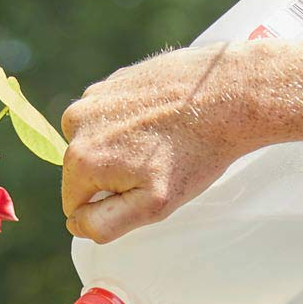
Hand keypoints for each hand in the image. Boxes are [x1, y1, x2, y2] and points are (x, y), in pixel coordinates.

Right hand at [61, 42, 263, 242]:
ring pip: (99, 141)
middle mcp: (76, 122)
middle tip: (159, 166)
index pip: (75, 203)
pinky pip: (115, 115)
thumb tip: (76, 225)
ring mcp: (95, 95)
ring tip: (164, 142)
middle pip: (85, 170)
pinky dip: (135, 121)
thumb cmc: (195, 154)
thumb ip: (106, 223)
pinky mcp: (114, 79)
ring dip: (124, 147)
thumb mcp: (153, 205)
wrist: (227, 96)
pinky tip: (165, 120)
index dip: (110, 206)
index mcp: (80, 158)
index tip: (144, 190)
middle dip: (116, 175)